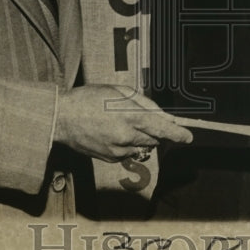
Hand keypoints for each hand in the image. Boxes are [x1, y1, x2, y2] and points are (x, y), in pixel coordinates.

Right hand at [54, 84, 191, 162]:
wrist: (62, 118)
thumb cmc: (89, 99)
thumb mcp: (119, 91)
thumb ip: (144, 102)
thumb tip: (162, 114)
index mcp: (129, 116)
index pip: (161, 128)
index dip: (178, 133)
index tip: (187, 136)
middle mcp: (125, 136)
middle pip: (154, 139)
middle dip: (156, 131)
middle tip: (147, 120)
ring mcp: (117, 150)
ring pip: (142, 147)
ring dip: (142, 138)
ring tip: (125, 123)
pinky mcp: (109, 159)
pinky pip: (128, 153)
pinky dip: (129, 144)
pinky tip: (115, 132)